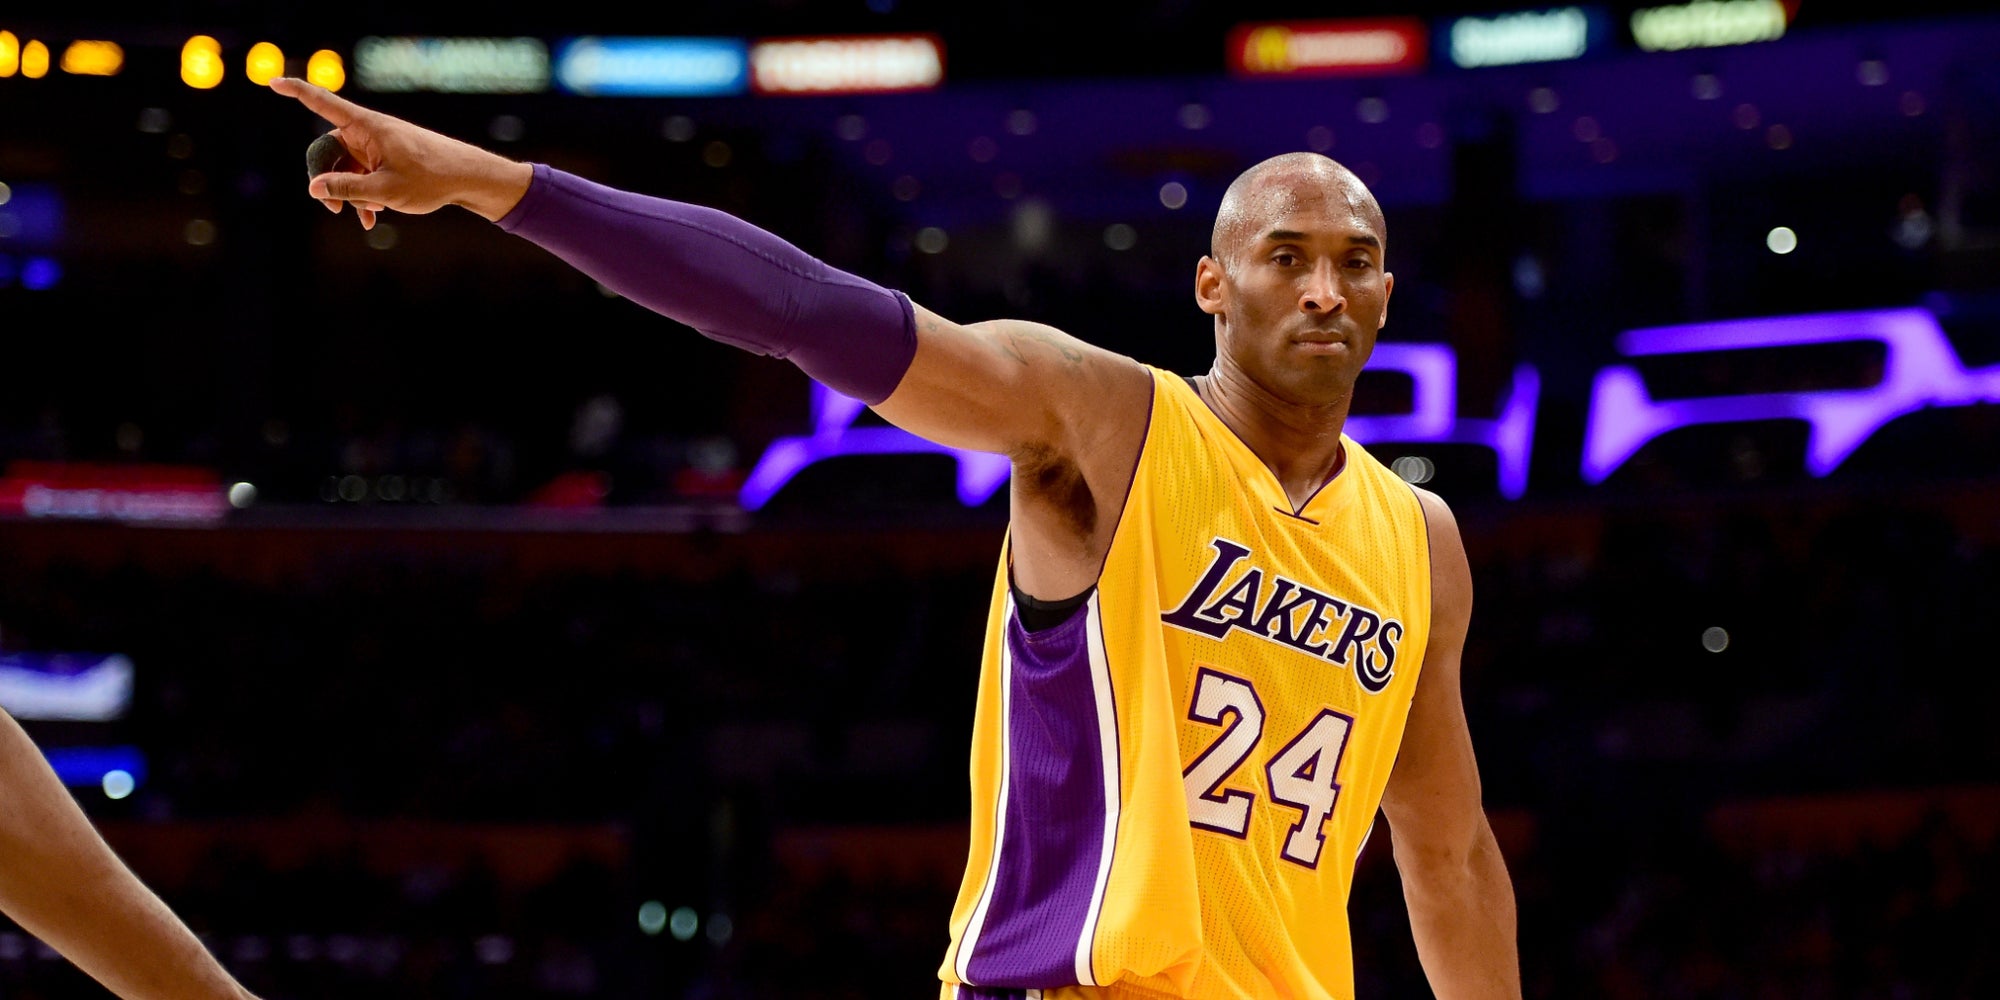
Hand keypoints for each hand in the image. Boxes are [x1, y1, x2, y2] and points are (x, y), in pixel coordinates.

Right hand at [271, 77, 533, 228]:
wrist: (468, 178)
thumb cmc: (431, 178)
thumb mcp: (384, 189)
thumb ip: (346, 188)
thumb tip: (314, 187)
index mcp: (366, 126)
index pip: (323, 103)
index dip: (296, 92)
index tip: (272, 82)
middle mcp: (367, 132)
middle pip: (327, 150)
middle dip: (325, 180)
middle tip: (333, 210)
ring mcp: (376, 146)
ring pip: (345, 168)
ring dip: (348, 194)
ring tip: (363, 218)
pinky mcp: (385, 159)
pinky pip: (362, 174)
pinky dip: (363, 194)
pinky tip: (371, 218)